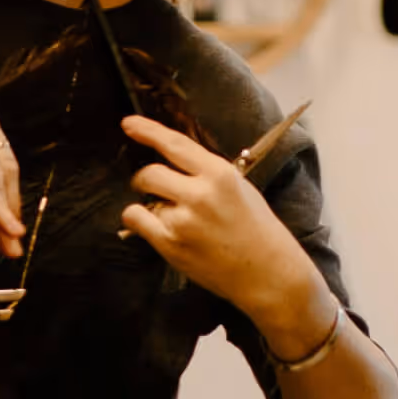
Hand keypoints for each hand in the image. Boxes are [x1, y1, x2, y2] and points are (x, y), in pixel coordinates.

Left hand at [118, 115, 320, 321]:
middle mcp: (200, 194)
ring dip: (150, 205)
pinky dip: (139, 220)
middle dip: (144, 179)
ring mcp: (183, 221)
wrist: (269, 274)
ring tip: (174, 218)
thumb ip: (207, 173)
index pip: (174, 144)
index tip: (128, 124)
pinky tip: (155, 226)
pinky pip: (136, 220)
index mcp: (220, 174)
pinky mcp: (171, 244)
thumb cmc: (258, 231)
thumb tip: (174, 161)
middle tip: (152, 187)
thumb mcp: (240, 188)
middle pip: (149, 173)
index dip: (147, 131)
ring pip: (142, 199)